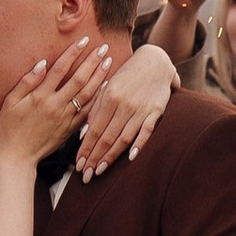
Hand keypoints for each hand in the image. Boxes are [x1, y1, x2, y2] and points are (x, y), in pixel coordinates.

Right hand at [0, 39, 113, 169]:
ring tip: (109, 62)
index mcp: (40, 97)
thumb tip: (42, 63)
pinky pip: (88, 111)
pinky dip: (98, 98)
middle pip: (79, 80)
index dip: (73, 53)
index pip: (60, 69)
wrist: (18, 156)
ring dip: (99, 77)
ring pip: (87, 95)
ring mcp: (65, 118)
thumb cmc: (10, 127)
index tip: (84, 40)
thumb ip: (26, 82)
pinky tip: (106, 87)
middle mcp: (55, 106)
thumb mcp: (10, 102)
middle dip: (92, 62)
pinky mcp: (70, 129)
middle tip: (104, 47)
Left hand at [80, 40, 176, 180]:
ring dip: (111, 156)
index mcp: (109, 97)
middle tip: (86, 175)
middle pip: (107, 136)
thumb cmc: (127, 75)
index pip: (94, 129)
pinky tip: (131, 157)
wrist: (155, 61)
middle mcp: (124, 104)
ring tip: (100, 170)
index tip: (78, 164)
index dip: (86, 148)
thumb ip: (95, 108)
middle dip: (95, 157)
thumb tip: (84, 134)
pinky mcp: (156, 111)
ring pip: (123, 137)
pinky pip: (146, 130)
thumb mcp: (108, 87)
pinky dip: (139, 143)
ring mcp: (141, 109)